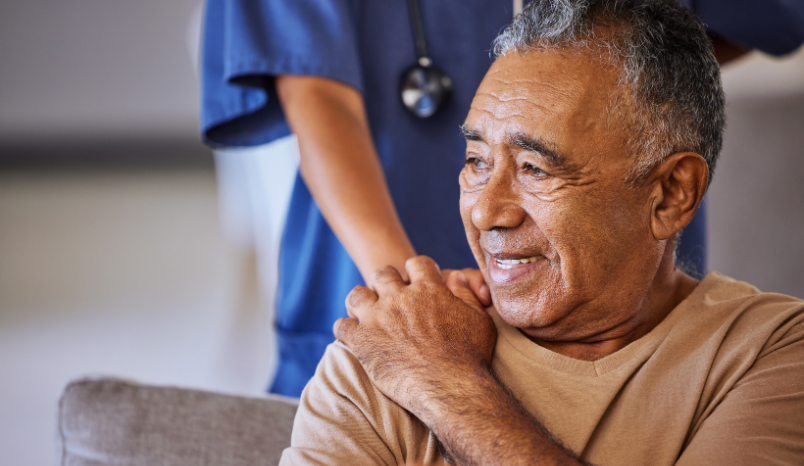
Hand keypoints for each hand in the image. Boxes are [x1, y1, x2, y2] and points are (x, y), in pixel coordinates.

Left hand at [333, 256, 496, 418]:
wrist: (450, 389)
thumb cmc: (470, 357)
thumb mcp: (479, 319)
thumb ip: (466, 294)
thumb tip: (456, 278)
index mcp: (429, 289)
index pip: (417, 263)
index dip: (417, 271)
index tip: (416, 282)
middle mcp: (400, 298)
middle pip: (383, 274)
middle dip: (386, 282)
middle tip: (389, 298)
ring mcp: (378, 318)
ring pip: (357, 294)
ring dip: (361, 301)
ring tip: (366, 313)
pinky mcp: (362, 340)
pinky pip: (342, 326)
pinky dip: (346, 329)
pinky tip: (353, 337)